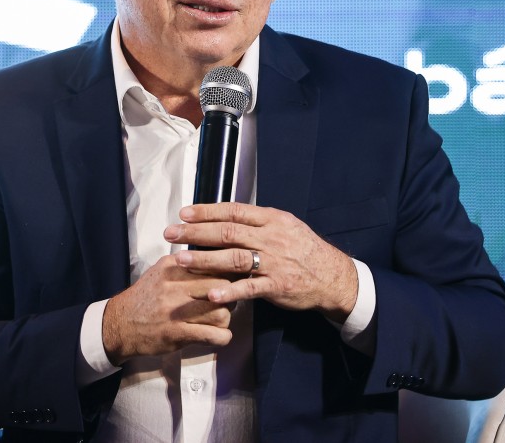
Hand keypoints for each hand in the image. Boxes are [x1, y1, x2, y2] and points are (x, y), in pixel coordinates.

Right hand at [101, 255, 233, 364]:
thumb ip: (186, 263)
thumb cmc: (145, 298)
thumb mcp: (161, 271)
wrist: (119, 324)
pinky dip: (222, 337)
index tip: (232, 280)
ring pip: (221, 312)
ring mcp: (176, 311)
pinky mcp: (176, 333)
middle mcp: (175, 286)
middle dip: (230, 296)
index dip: (228, 273)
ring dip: (225, 319)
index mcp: (174, 267)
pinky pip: (213, 335)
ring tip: (219, 321)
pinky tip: (219, 336)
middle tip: (226, 302)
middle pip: (222, 287)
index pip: (213, 264)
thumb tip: (215, 257)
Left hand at [164, 203, 358, 322]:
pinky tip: (210, 294)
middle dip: (195, 232)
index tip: (184, 214)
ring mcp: (274, 262)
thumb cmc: (304, 249)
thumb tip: (226, 215)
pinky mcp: (277, 286)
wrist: (332, 275)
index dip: (206, 211)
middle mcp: (270, 237)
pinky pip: (249, 288)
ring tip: (181, 260)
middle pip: (227, 232)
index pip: (233, 211)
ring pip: (233, 258)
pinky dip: (229, 291)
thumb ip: (257, 221)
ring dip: (205, 259)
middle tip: (171, 233)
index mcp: (271, 219)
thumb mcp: (285, 226)